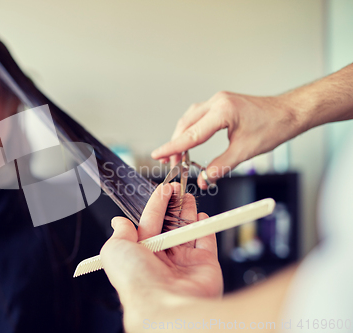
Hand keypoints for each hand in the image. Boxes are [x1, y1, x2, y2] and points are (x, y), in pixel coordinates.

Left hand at [100, 183, 222, 326]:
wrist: (164, 303)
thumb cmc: (137, 281)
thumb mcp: (115, 250)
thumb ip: (119, 233)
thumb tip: (118, 222)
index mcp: (140, 255)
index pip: (149, 222)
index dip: (156, 204)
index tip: (164, 189)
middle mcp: (162, 260)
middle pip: (169, 225)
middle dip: (174, 206)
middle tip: (178, 189)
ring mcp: (184, 263)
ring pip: (188, 231)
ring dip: (189, 212)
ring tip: (189, 197)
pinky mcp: (204, 266)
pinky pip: (206, 242)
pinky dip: (206, 228)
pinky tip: (203, 216)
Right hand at [151, 92, 301, 187]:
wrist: (289, 113)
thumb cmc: (273, 127)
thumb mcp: (245, 151)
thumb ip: (221, 166)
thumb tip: (204, 179)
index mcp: (223, 111)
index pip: (191, 134)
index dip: (173, 147)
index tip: (158, 154)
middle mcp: (217, 102)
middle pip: (186, 125)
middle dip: (175, 144)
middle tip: (170, 163)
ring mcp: (218, 101)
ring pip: (190, 119)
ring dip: (182, 136)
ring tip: (178, 156)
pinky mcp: (221, 104)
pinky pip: (198, 115)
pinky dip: (191, 129)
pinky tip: (190, 140)